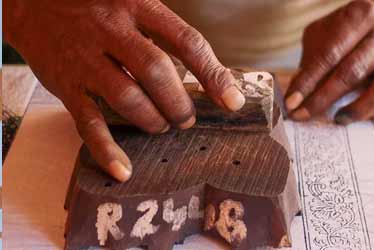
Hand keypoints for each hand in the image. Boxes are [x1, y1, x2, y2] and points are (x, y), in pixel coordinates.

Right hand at [5, 0, 244, 181]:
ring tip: (162, 126)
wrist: (34, 4)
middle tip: (187, 118)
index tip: (233, 101)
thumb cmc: (99, 10)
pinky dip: (107, 149)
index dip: (213, 74)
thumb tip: (211, 77)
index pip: (186, 41)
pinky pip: (88, 122)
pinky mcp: (66, 85)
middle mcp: (112, 30)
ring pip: (127, 97)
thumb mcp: (135, 7)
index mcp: (138, 6)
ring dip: (153, 120)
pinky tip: (124, 169)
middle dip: (179, 103)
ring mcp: (86, 59)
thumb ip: (167, 37)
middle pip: (156, 71)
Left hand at [285, 0, 373, 123]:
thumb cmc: (344, 34)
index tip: (291, 103)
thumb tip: (296, 96)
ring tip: (339, 118)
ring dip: (361, 107)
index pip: (330, 53)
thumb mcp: (322, 36)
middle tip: (304, 115)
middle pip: (354, 70)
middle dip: (324, 98)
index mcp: (361, 15)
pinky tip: (373, 117)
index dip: (308, 81)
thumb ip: (311, 61)